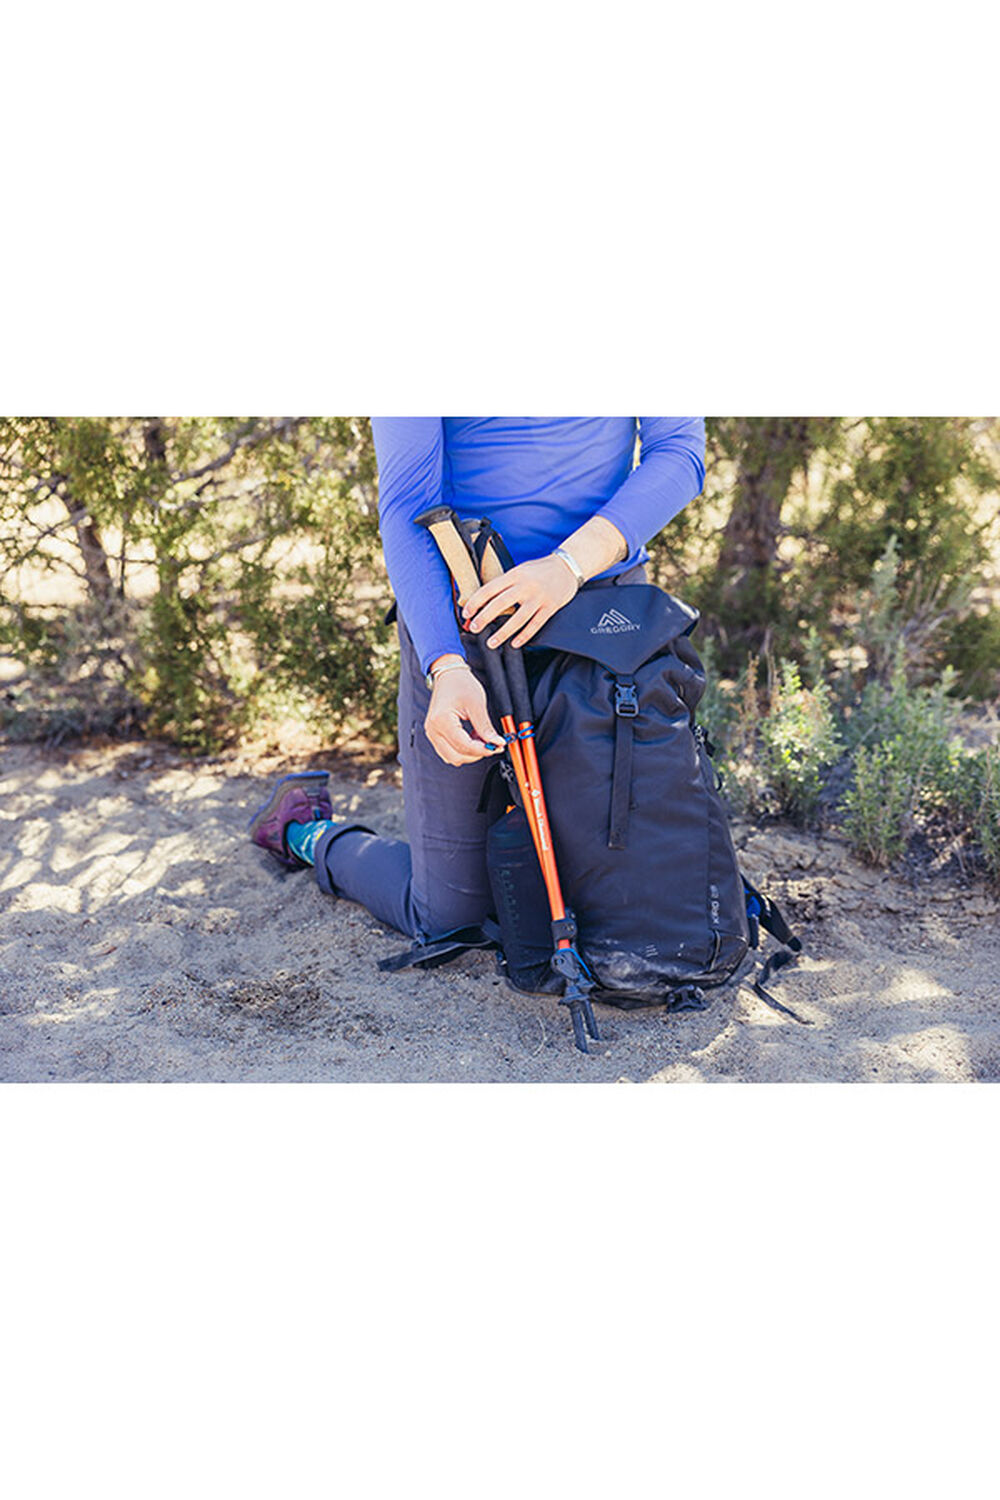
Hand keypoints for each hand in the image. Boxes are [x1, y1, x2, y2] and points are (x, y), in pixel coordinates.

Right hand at [424, 667, 503, 765]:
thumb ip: (486, 727)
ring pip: (452, 757)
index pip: (464, 745)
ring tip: (482, 739)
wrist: (448, 675)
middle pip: (457, 756)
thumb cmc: (460, 684)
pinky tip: (473, 739)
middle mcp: (433, 730)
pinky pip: (449, 751)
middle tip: (493, 745)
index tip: (497, 747)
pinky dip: (462, 750)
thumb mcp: (477, 704)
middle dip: (477, 754)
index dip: (482, 749)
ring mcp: (432, 733)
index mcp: (441, 720)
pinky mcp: (435, 735)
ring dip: (470, 753)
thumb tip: (496, 743)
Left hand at [461, 555, 577, 649]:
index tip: (466, 613)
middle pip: (500, 603)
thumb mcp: (520, 570)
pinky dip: (524, 636)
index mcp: (514, 575)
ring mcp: (539, 597)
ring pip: (517, 618)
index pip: (490, 589)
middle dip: (484, 618)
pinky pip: (535, 624)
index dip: (476, 602)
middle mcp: (525, 586)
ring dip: (502, 632)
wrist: (567, 568)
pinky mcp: (550, 607)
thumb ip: (505, 584)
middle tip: (474, 628)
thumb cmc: (539, 570)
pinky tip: (515, 644)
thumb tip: (485, 601)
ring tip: (491, 642)